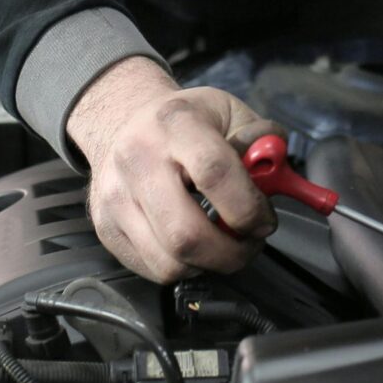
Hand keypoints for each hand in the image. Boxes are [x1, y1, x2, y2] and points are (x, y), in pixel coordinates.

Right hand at [67, 57, 280, 282]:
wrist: (125, 120)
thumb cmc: (184, 120)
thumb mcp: (229, 112)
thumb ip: (262, 141)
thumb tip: (276, 176)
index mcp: (174, 123)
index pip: (214, 173)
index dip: (248, 207)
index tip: (264, 219)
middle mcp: (137, 159)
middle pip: (186, 234)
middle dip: (231, 253)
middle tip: (249, 242)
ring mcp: (115, 197)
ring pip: (169, 262)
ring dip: (209, 264)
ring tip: (221, 243)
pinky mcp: (106, 227)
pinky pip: (153, 270)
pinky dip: (183, 266)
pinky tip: (193, 242)